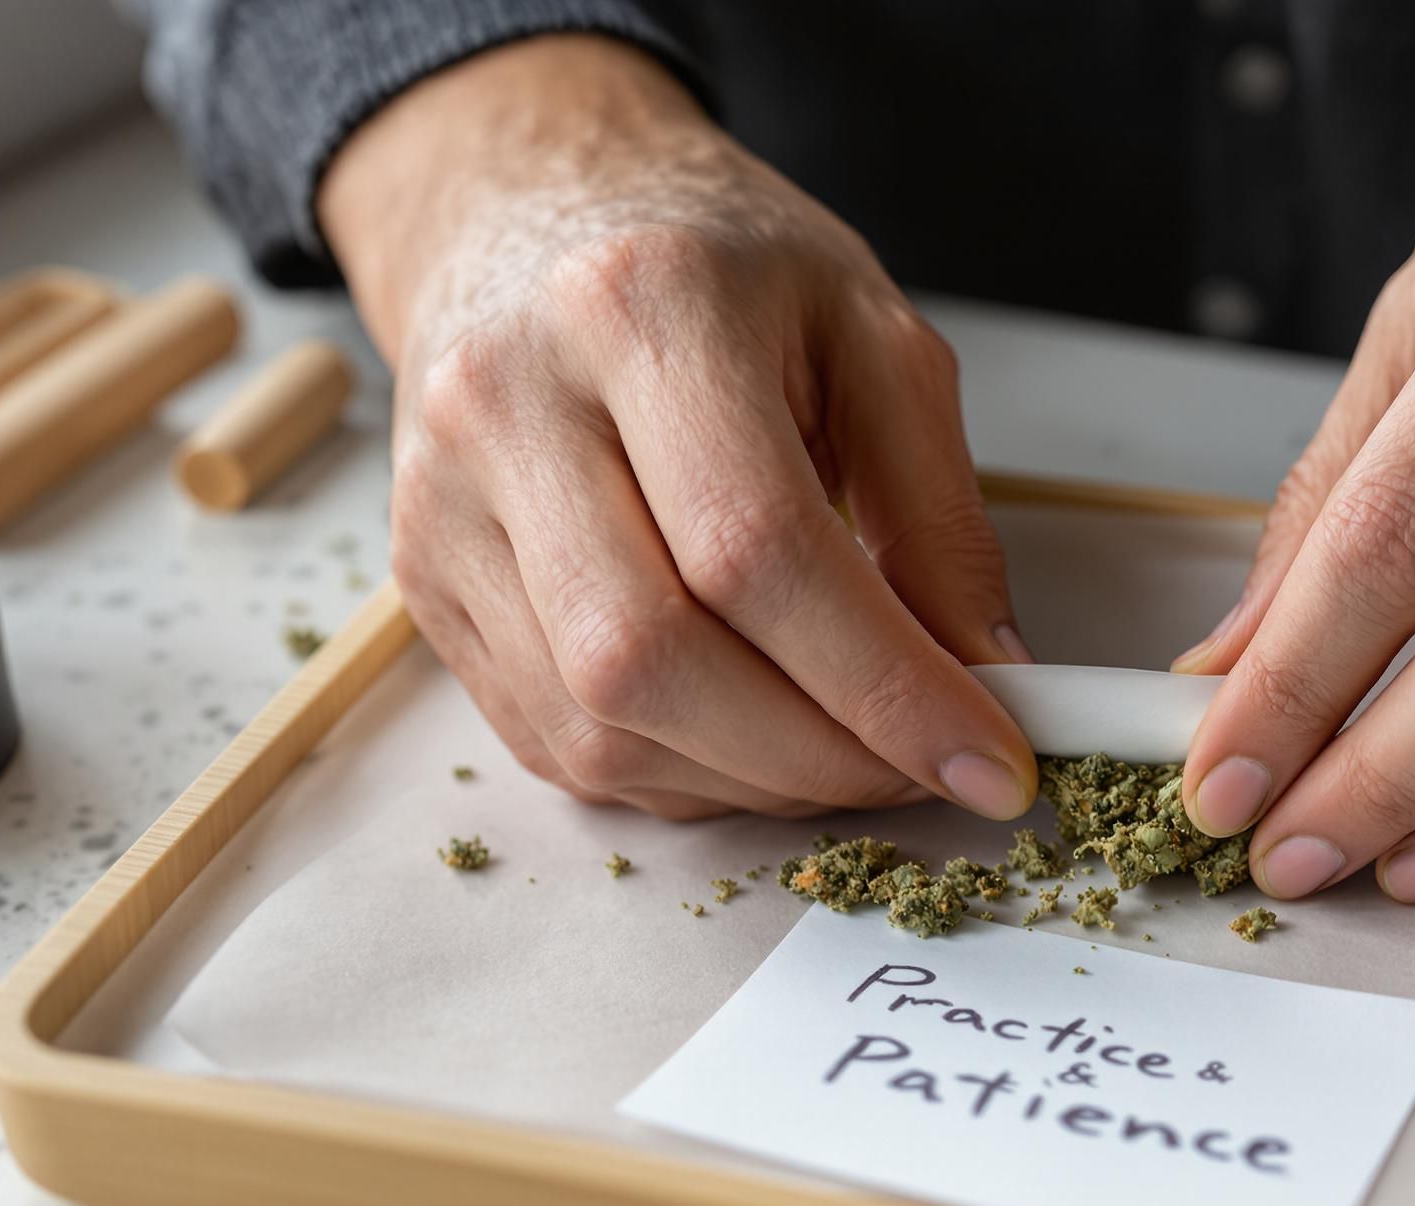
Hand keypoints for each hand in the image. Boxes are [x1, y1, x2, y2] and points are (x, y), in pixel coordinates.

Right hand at [321, 36, 1035, 820]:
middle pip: (652, 657)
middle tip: (918, 772)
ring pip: (593, 725)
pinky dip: (677, 775)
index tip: (987, 762)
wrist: (530, 214)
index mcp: (640, 308)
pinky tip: (750, 740)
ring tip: (841, 753)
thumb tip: (985, 679)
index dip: (885, 685)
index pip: (759, 547)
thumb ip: (939, 510)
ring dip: (748, 782)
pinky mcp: (426, 582)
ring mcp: (444, 503)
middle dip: (813, 756)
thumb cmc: (714, 271)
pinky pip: (553, 740)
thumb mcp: (870, 334)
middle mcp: (510, 402)